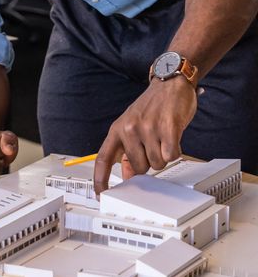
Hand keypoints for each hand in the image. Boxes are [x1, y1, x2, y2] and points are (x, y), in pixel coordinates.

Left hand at [93, 77, 197, 192]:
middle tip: (155, 144)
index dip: (100, 178)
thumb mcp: (133, 125)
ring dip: (164, 155)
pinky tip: (173, 136)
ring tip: (163, 136)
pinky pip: (172, 156)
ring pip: (157, 164)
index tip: (101, 193)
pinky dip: (175, 150)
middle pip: (140, 168)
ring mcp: (147, 128)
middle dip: (150, 161)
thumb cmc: (152, 106)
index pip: (103, 159)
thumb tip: (129, 176)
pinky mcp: (167, 128)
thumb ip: (128, 150)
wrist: (170, 83)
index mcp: (117, 129)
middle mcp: (129, 129)